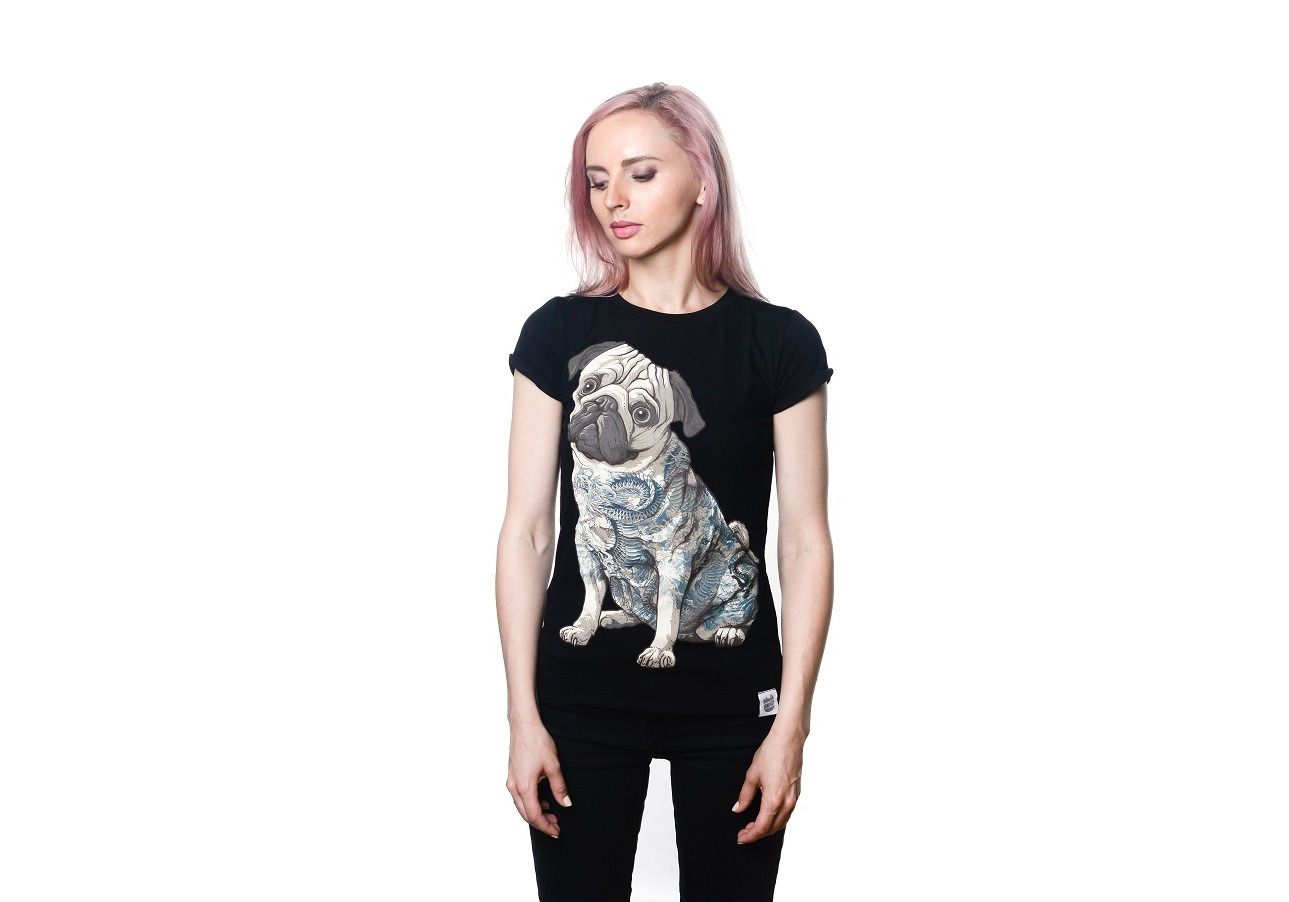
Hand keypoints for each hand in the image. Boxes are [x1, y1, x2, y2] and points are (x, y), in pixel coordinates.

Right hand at [506, 715, 572, 838]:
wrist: (523, 725)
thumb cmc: (537, 742)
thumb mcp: (553, 766)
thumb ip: (559, 788)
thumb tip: (566, 804)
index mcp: (524, 787)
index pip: (534, 816)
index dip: (546, 826)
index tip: (557, 832)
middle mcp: (514, 787)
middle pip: (526, 814)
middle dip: (541, 822)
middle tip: (556, 825)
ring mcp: (511, 781)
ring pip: (521, 807)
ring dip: (536, 813)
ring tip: (552, 813)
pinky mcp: (512, 776)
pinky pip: (519, 797)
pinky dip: (530, 803)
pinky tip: (542, 799)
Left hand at [731, 725, 802, 843]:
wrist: (789, 740)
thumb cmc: (771, 753)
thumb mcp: (752, 774)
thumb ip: (745, 795)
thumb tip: (738, 809)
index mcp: (773, 800)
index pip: (761, 828)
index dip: (749, 836)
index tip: (740, 838)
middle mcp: (786, 803)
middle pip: (771, 829)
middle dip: (757, 834)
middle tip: (743, 833)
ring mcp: (793, 799)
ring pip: (780, 824)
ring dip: (767, 829)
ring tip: (752, 826)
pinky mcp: (796, 795)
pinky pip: (786, 815)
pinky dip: (776, 821)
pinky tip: (766, 816)